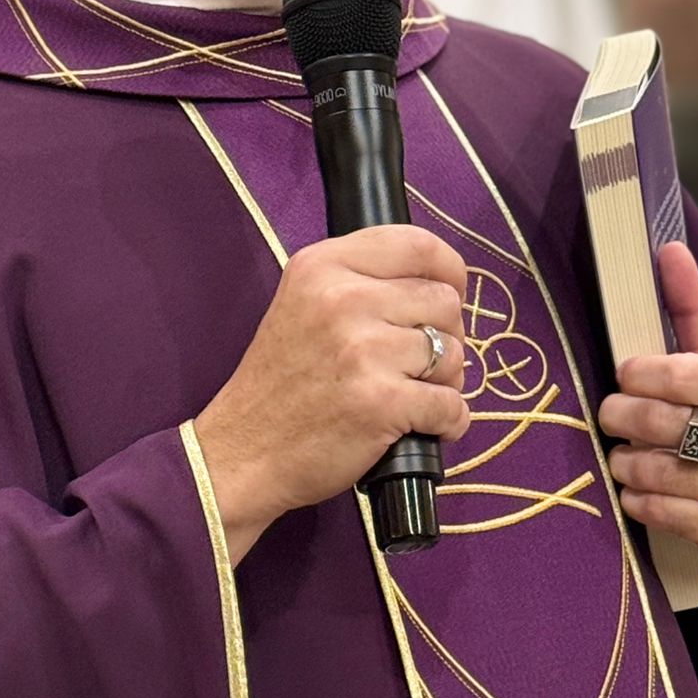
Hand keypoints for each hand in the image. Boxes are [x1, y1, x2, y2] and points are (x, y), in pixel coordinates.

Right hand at [194, 225, 470, 562]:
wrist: (242, 452)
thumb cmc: (279, 383)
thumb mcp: (303, 303)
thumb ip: (361, 281)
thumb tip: (442, 284)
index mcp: (323, 266)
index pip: (417, 244)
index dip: (448, 270)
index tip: (449, 293)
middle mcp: (343, 299)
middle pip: (444, 301)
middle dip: (446, 335)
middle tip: (418, 363)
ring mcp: (363, 350)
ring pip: (454, 353)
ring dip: (447, 382)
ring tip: (412, 395)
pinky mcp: (381, 402)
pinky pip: (452, 404)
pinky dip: (447, 422)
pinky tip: (422, 426)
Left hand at [597, 242, 697, 584]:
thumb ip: (691, 309)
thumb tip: (667, 248)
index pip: (673, 372)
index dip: (634, 374)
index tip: (626, 375)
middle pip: (651, 420)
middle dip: (619, 416)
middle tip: (615, 415)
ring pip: (644, 466)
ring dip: (623, 459)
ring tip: (631, 451)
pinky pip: (649, 506)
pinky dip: (634, 495)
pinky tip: (645, 487)